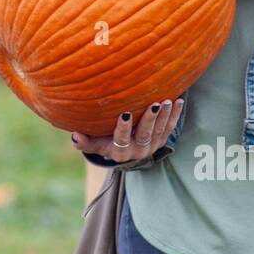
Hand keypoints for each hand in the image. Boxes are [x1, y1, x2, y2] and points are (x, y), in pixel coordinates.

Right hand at [70, 98, 184, 162]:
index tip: (126, 113)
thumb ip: (84, 141)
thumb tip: (75, 135)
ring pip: (160, 131)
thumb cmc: (104, 141)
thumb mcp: (94, 143)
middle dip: (150, 120)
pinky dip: (175, 115)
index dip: (124, 128)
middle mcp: (137, 151)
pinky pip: (170, 128)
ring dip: (165, 116)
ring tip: (167, 100)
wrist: (124, 150)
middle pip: (145, 135)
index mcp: (120, 152)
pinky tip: (178, 101)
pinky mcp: (161, 141)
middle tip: (154, 104)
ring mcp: (151, 146)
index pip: (122, 140)